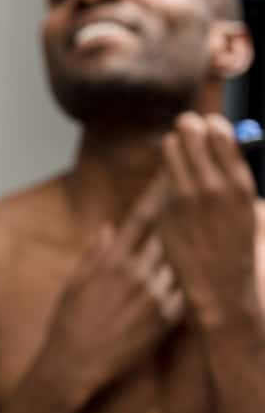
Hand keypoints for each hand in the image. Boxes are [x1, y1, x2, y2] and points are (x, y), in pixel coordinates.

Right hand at [42, 179, 183, 401]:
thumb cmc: (70, 320)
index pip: (141, 216)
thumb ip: (96, 253)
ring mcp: (154, 296)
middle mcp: (136, 273)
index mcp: (112, 259)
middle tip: (193, 194)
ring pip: (179, 261)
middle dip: (179, 213)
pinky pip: (183, 292)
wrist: (77, 361)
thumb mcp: (76, 280)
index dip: (156, 192)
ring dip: (185, 248)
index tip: (169, 174)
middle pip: (167, 233)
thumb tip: (109, 229)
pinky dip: (184, 282)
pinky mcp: (166, 319)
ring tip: (197, 234)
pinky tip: (188, 277)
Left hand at [159, 113, 259, 325]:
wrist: (219, 288)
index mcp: (240, 185)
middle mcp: (213, 186)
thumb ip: (237, 177)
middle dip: (188, 127)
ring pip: (170, 147)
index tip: (209, 126)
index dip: (211, 125)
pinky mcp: (166, 207)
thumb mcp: (250, 212)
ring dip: (174, 145)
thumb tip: (230, 143)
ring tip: (179, 150)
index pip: (220, 132)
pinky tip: (174, 179)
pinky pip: (163, 175)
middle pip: (191, 132)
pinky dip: (168, 172)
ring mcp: (186, 197)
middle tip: (187, 128)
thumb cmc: (237, 248)